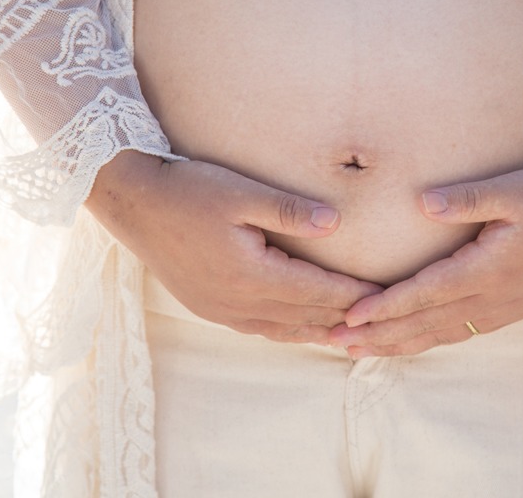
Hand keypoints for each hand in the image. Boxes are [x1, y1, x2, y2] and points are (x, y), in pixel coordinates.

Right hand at [86, 151, 382, 343]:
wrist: (132, 202)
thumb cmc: (188, 190)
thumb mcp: (241, 193)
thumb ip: (290, 210)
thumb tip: (336, 224)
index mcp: (251, 274)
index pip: (318, 292)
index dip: (355, 294)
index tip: (389, 293)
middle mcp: (237, 302)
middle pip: (306, 317)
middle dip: (346, 318)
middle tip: (384, 318)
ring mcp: (221, 309)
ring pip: (284, 330)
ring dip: (319, 330)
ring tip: (353, 333)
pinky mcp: (208, 307)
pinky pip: (260, 329)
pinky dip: (290, 330)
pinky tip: (303, 327)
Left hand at [328, 146, 522, 356]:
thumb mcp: (515, 189)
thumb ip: (467, 198)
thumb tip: (420, 203)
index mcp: (488, 269)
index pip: (424, 294)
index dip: (383, 307)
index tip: (348, 315)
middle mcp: (494, 298)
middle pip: (424, 324)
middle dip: (377, 336)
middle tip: (333, 343)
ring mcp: (505, 308)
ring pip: (441, 335)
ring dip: (398, 344)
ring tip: (359, 352)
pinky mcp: (513, 308)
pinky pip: (461, 333)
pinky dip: (428, 341)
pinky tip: (410, 342)